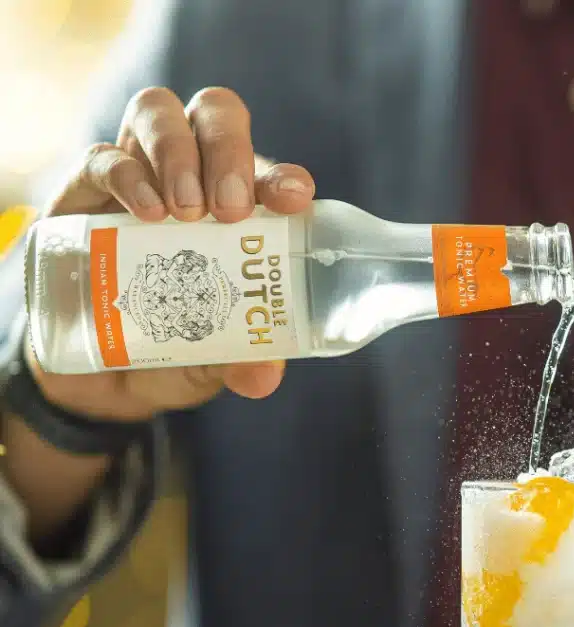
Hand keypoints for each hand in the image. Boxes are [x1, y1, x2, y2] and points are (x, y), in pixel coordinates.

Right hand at [34, 85, 316, 420]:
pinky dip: (127, 174)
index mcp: (245, 211)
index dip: (284, 177)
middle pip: (217, 116)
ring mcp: (143, 172)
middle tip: (230, 208)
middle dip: (230, 151)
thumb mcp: (216, 360)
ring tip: (185, 212)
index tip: (293, 200)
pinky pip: (104, 156)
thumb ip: (244, 362)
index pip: (271, 173)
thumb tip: (263, 375)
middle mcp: (197, 176)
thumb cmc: (178, 346)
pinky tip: (145, 211)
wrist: (103, 372)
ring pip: (160, 114)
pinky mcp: (89, 187)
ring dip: (179, 154)